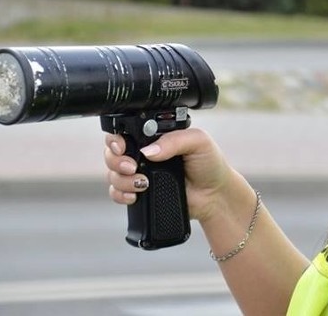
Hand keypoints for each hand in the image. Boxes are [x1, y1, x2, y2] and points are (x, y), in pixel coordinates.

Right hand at [104, 128, 235, 222]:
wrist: (214, 195)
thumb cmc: (209, 164)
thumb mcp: (198, 142)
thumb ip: (174, 140)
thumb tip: (149, 150)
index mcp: (155, 136)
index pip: (125, 131)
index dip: (117, 139)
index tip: (122, 147)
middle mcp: (144, 153)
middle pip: (112, 152)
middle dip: (116, 160)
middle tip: (131, 167)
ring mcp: (140, 173)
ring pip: (112, 173)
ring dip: (122, 179)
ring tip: (143, 183)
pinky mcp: (139, 192)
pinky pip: (116, 193)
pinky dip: (120, 194)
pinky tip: (135, 195)